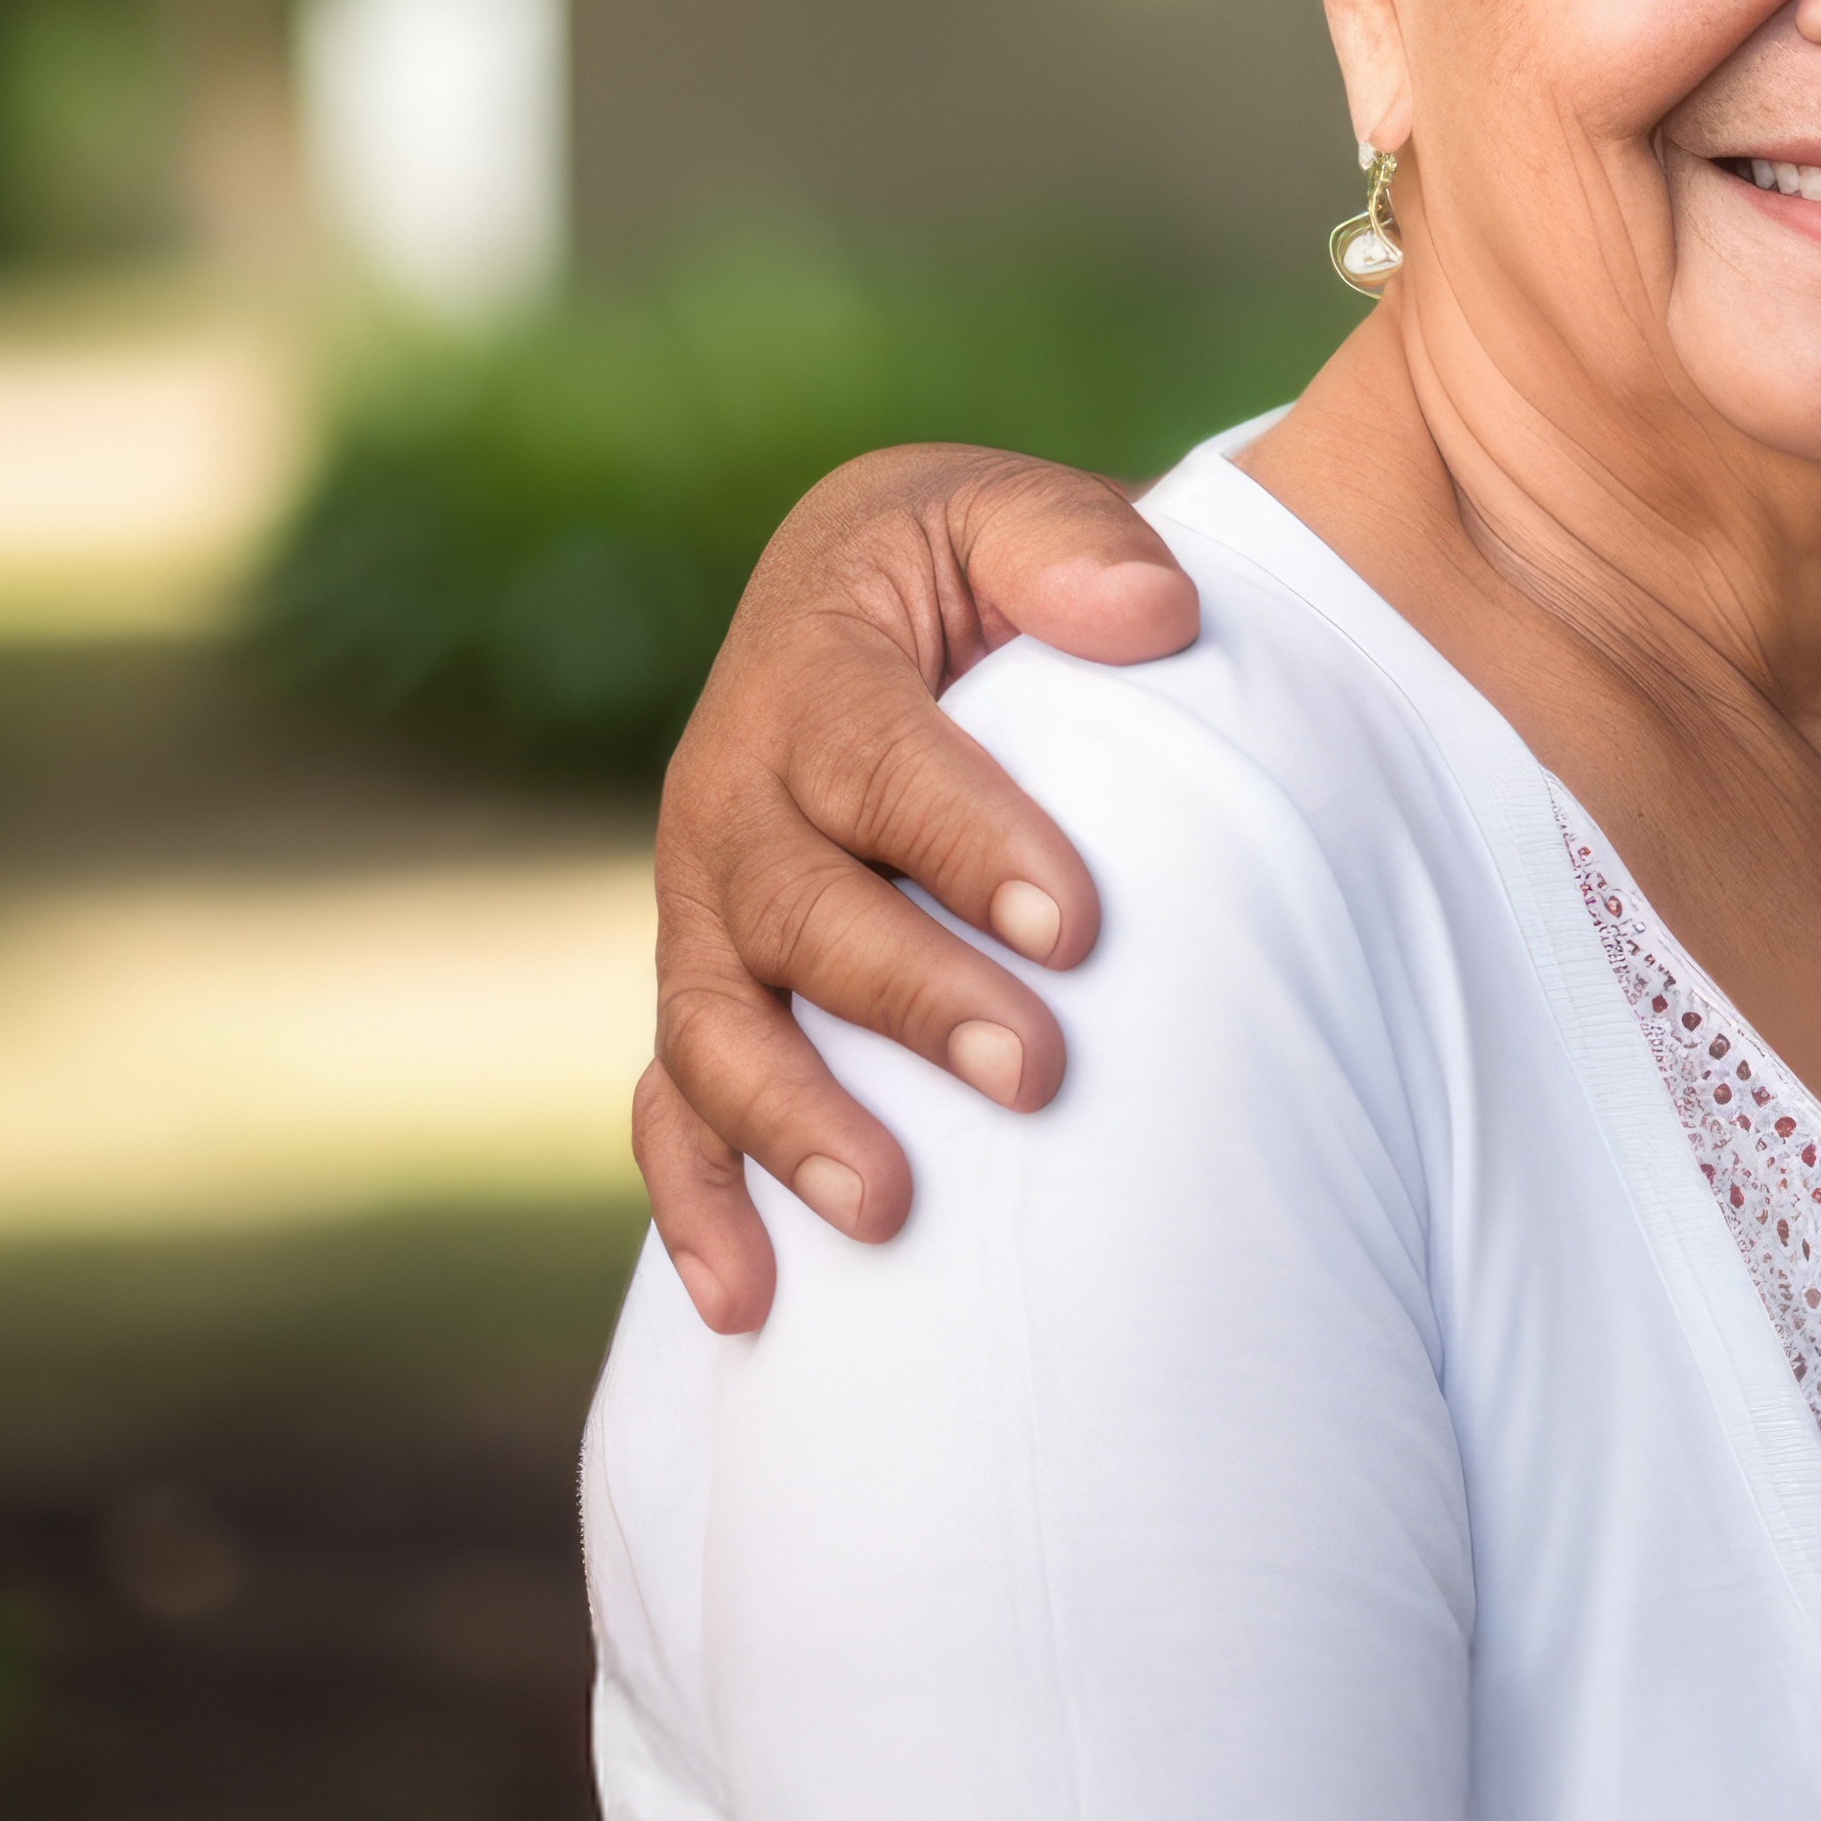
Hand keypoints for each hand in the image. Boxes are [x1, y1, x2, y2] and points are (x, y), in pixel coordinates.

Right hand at [627, 444, 1205, 1310]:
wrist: (874, 619)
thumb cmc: (972, 581)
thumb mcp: (1009, 515)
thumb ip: (1072, 546)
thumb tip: (1150, 613)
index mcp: (809, 674)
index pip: (881, 760)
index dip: (971, 839)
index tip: (1079, 918)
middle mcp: (730, 799)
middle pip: (798, 912)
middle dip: (910, 998)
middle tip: (1036, 1072)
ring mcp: (705, 915)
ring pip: (716, 1028)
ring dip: (793, 1123)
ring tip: (888, 1208)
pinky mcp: (707, 1000)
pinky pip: (670, 1113)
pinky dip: (695, 1208)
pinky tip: (750, 1304)